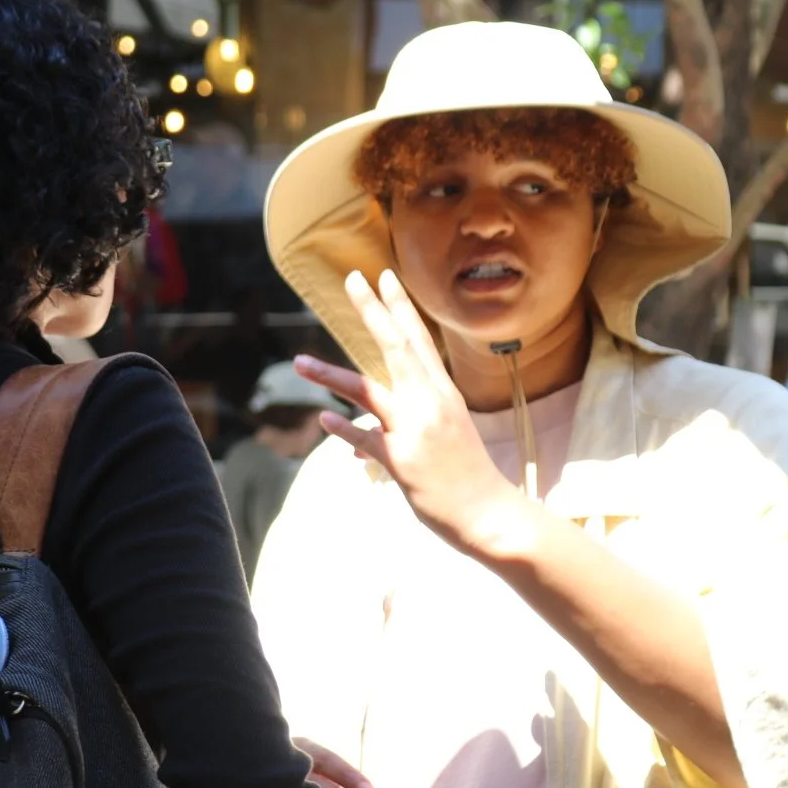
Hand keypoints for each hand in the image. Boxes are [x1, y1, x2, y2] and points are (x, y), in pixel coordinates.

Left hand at [294, 270, 524, 555]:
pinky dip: (343, 431)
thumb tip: (355, 437)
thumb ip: (405, 422)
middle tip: (351, 279)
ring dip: (328, 376)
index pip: (420, 340)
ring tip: (298, 362)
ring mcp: (415, 429)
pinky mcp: (402, 459)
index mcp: (443, 393)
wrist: (489, 512)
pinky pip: (364, 438)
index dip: (402, 306)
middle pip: (396, 347)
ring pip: (366, 391)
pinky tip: (323, 420)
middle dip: (373, 311)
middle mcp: (431, 402)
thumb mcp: (445, 433)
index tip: (385, 275)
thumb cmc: (467, 473)